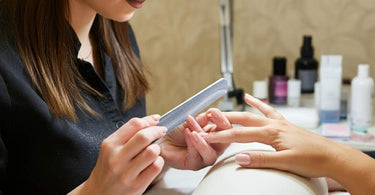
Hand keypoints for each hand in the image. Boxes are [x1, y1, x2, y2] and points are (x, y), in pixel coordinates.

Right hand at [71, 115, 165, 194]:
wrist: (99, 194)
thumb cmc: (107, 169)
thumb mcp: (110, 149)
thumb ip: (126, 135)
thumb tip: (149, 121)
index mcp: (110, 145)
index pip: (134, 125)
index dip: (148, 120)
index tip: (155, 120)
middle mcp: (117, 158)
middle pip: (144, 136)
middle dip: (157, 130)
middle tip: (162, 130)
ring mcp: (126, 173)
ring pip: (152, 151)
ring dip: (157, 148)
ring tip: (154, 150)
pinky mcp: (136, 185)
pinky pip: (155, 167)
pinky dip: (159, 162)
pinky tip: (154, 162)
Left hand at [159, 109, 230, 169]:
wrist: (162, 141)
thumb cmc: (177, 131)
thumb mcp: (190, 120)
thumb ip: (201, 118)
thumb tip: (210, 113)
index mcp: (216, 134)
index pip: (226, 128)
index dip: (222, 119)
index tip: (213, 111)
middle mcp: (214, 147)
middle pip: (224, 141)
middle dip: (219, 128)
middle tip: (211, 116)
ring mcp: (205, 157)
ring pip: (210, 152)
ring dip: (203, 140)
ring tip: (194, 131)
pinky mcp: (194, 165)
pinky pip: (196, 155)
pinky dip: (192, 143)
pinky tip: (188, 134)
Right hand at [204, 94, 344, 177]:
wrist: (333, 156)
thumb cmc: (313, 160)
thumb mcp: (286, 162)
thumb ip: (262, 159)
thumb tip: (240, 157)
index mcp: (271, 133)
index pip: (239, 135)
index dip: (221, 136)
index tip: (206, 137)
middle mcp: (273, 125)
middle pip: (242, 120)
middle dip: (223, 121)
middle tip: (207, 122)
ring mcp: (279, 123)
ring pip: (252, 114)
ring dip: (236, 112)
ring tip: (221, 110)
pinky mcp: (284, 125)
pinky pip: (268, 111)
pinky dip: (258, 104)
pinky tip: (251, 99)